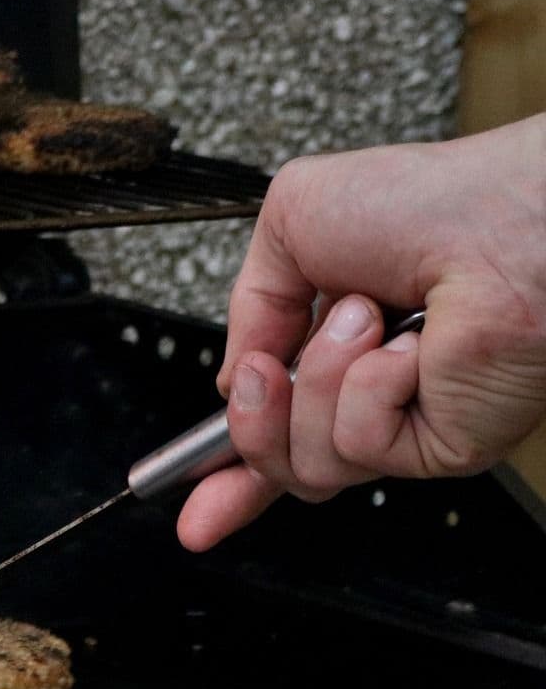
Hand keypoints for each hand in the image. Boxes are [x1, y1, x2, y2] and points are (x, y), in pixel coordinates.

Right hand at [178, 115, 545, 551]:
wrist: (507, 220)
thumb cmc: (434, 202)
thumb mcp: (291, 222)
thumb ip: (248, 305)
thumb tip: (236, 375)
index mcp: (339, 349)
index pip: (275, 429)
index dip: (224, 467)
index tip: (181, 487)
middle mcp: (373, 396)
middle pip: (276, 463)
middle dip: (249, 422)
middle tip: (265, 372)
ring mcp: (407, 426)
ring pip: (306, 462)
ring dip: (319, 378)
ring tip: (369, 319)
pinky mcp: (439, 450)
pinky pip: (356, 447)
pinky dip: (368, 387)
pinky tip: (411, 349)